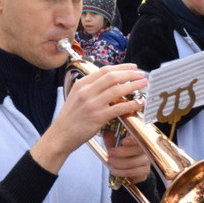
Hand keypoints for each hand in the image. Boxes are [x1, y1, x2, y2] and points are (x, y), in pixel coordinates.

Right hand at [32, 64, 146, 173]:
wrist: (60, 136)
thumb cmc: (70, 119)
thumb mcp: (76, 97)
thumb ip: (91, 89)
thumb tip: (110, 83)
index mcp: (81, 84)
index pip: (104, 70)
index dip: (121, 67)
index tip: (133, 67)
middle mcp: (86, 92)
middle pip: (112, 77)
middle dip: (130, 74)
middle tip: (142, 74)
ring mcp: (92, 104)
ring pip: (117, 90)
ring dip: (133, 86)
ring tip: (143, 84)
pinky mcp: (97, 117)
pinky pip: (118, 108)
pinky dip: (131, 104)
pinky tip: (139, 103)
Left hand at [104, 133, 150, 183]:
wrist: (124, 166)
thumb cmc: (118, 150)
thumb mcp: (113, 139)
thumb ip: (111, 133)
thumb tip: (104, 125)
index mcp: (138, 138)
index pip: (139, 137)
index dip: (132, 140)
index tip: (123, 141)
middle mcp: (145, 148)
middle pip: (138, 150)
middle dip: (121, 152)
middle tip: (110, 153)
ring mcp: (146, 160)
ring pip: (133, 162)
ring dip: (118, 163)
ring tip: (110, 162)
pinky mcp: (144, 171)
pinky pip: (132, 172)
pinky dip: (120, 172)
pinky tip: (113, 170)